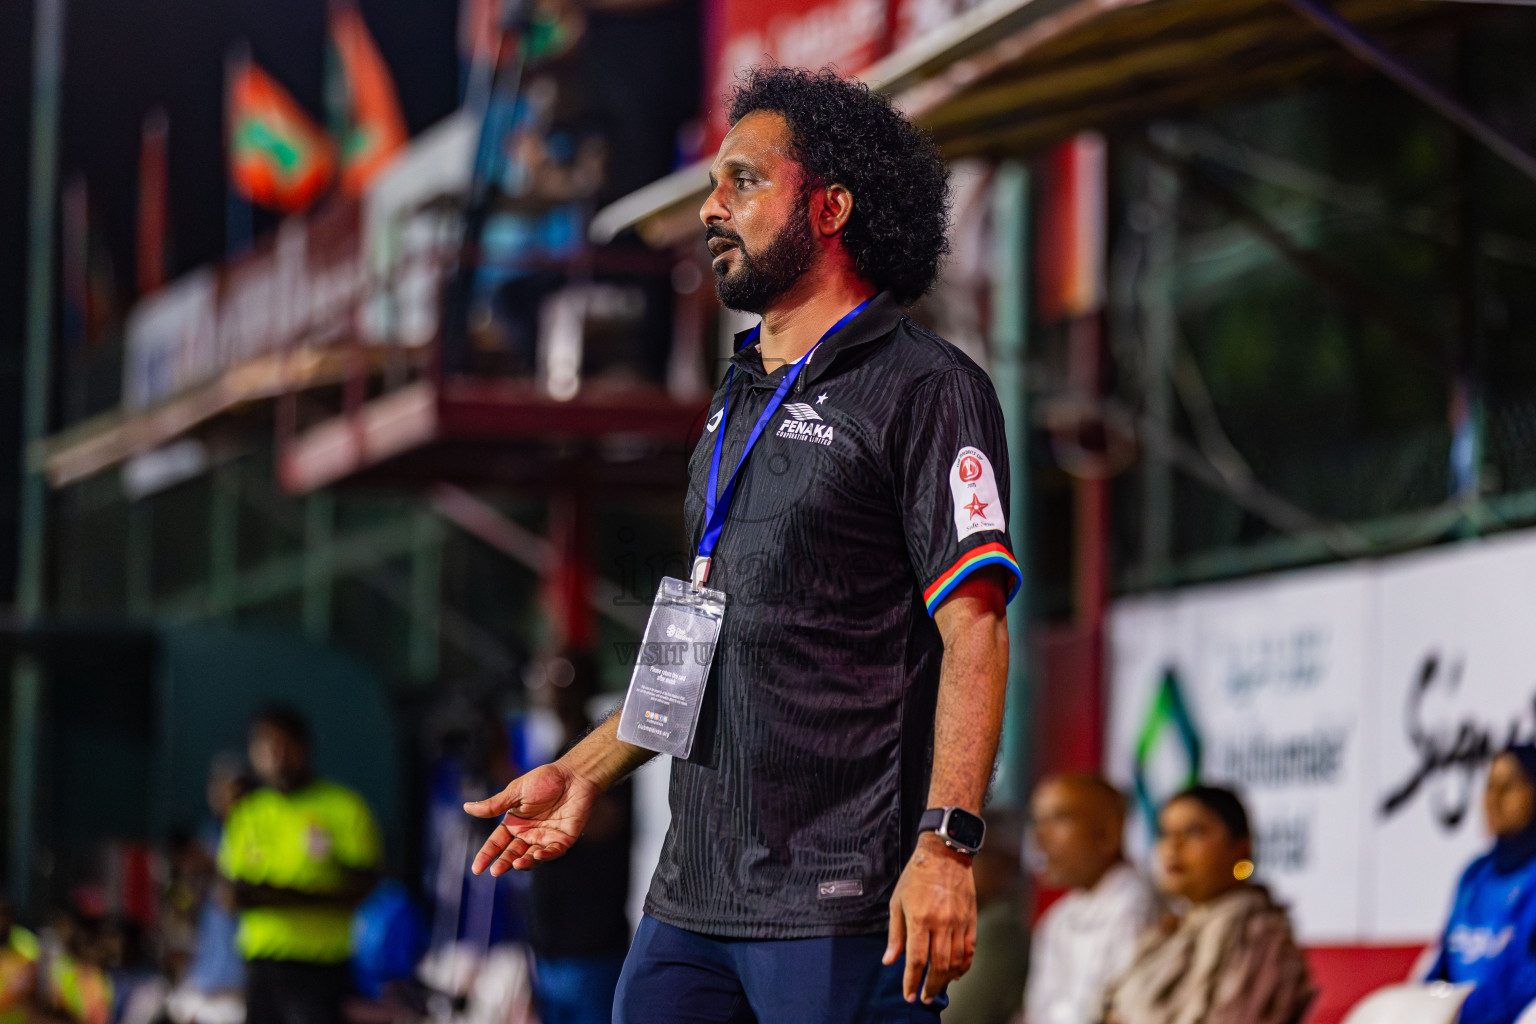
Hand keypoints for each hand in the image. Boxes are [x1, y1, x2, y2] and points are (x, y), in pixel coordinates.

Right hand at [462, 762, 600, 874]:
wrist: (574, 775)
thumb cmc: (545, 779)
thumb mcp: (516, 791)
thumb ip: (494, 805)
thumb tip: (467, 807)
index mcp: (514, 822)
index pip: (497, 843)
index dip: (487, 855)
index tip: (477, 869)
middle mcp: (528, 833)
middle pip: (512, 853)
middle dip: (503, 863)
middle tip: (495, 871)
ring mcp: (546, 838)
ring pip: (531, 857)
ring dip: (524, 863)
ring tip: (516, 864)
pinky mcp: (563, 840)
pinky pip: (552, 853)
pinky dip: (545, 856)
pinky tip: (537, 855)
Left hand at [882, 833, 976, 1002]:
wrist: (945, 854)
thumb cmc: (916, 876)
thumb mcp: (897, 901)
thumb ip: (895, 934)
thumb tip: (889, 960)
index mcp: (920, 919)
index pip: (917, 959)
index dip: (912, 981)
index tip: (909, 994)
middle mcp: (942, 923)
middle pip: (938, 965)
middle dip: (930, 986)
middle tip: (925, 998)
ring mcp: (959, 922)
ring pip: (956, 961)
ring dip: (946, 979)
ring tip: (937, 987)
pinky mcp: (971, 919)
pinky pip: (970, 950)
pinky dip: (963, 966)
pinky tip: (956, 974)